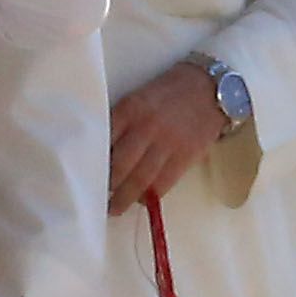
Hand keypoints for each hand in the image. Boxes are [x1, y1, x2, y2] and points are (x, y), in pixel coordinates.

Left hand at [106, 61, 233, 210]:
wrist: (210, 88)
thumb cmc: (171, 92)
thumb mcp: (139, 97)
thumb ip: (122, 121)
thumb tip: (105, 152)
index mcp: (130, 109)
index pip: (104, 140)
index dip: (92, 162)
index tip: (85, 174)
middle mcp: (146, 127)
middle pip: (119, 166)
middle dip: (107, 186)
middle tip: (96, 197)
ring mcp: (167, 143)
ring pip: (140, 179)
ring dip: (124, 198)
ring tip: (114, 208)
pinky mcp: (185, 156)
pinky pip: (163, 183)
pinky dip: (150, 195)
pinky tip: (142, 199)